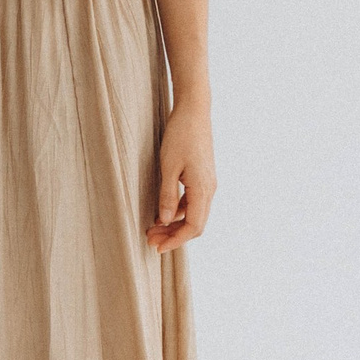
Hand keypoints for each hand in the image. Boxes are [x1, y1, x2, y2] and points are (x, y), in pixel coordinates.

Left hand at [148, 99, 215, 248]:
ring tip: (152, 227)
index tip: (157, 248)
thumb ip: (167, 195)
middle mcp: (209, 189)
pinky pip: (192, 202)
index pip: (193, 227)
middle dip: (173, 235)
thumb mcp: (168, 166)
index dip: (176, 240)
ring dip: (174, 223)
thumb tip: (164, 220)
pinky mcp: (202, 177)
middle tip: (149, 239)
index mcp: (203, 189)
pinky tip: (161, 211)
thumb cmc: (180, 135)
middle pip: (195, 224)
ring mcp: (207, 183)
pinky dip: (177, 210)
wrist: (194, 111)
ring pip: (193, 214)